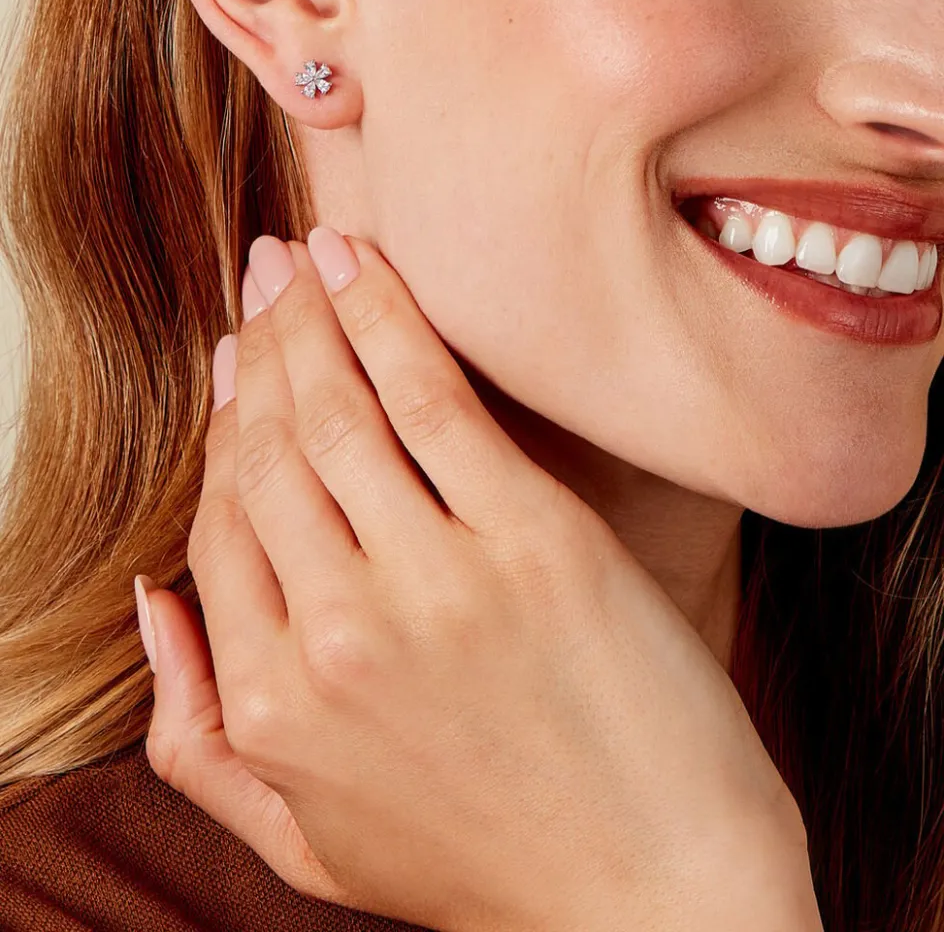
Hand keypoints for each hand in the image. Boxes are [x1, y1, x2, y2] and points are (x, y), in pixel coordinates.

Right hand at [139, 227, 821, 931]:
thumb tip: (149, 603)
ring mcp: (435, 583)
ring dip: (308, 320)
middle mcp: (334, 634)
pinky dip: (386, 320)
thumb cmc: (485, 864)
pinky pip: (431, 400)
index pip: (218, 527)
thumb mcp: (305, 839)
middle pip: (268, 453)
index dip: (222, 432)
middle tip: (260, 282)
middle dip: (256, 351)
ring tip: (299, 260)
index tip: (233, 369)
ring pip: (336, 412)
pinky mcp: (534, 541)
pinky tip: (361, 267)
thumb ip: (195, 735)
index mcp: (272, 704)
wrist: (654, 895)